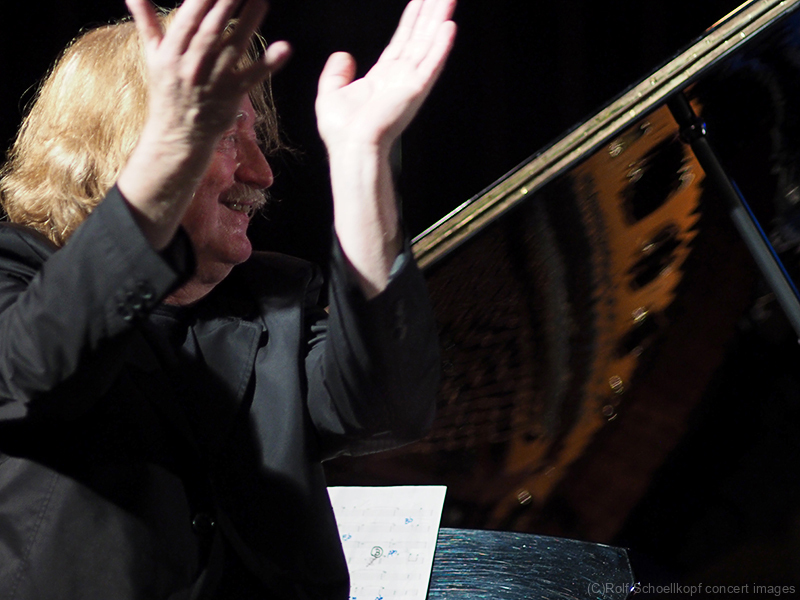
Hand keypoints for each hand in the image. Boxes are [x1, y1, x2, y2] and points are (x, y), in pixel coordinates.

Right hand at [127, 0, 289, 153]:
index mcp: (172, 52)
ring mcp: (214, 81)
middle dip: (226, 3)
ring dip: (249, 22)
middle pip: (212, 29)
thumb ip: (147, 21)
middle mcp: (192, 65)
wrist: (177, 137)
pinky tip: (284, 48)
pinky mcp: (233, 96)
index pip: (189, 19)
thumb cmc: (167, 91)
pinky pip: (253, 77)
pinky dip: (269, 64)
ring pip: (234, 47)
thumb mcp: (153, 56)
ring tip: (262, 0)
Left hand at [315, 0, 456, 153]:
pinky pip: (432, 63)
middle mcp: (400, 77)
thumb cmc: (341, 131)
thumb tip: (343, 55)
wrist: (350, 147)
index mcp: (383, 77)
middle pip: (419, 37)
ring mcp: (410, 82)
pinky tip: (449, 26)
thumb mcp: (330, 94)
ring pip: (428, 43)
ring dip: (439, 19)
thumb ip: (336, 73)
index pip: (402, 41)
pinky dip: (441, 46)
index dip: (411, 19)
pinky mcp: (415, 89)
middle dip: (430, 13)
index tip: (420, 0)